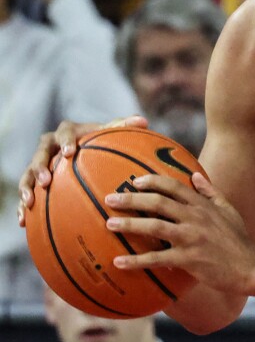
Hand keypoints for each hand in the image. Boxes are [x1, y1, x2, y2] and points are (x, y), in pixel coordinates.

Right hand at [18, 115, 147, 224]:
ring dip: (27, 188)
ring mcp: (39, 164)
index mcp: (67, 131)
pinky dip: (22, 207)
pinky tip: (23, 221)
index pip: (64, 132)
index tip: (69, 152)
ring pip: (27, 175)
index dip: (65, 140)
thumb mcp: (110, 132)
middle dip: (40, 166)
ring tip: (30, 203)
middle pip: (39, 154)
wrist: (81, 151)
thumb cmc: (99, 140)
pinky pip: (25, 193)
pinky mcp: (33, 182)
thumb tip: (143, 120)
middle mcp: (49, 146)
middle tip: (47, 180)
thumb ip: (124, 126)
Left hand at [103, 172, 254, 294]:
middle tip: (110, 198)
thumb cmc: (239, 239)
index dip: (153, 182)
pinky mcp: (189, 259)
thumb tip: (195, 175)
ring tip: (109, 224)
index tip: (135, 181)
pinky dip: (136, 260)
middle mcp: (195, 217)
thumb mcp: (228, 209)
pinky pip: (157, 259)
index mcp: (203, 205)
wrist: (250, 266)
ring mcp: (191, 238)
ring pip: (154, 227)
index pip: (174, 187)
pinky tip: (119, 262)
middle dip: (132, 199)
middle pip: (158, 203)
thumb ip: (210, 192)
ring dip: (129, 225)